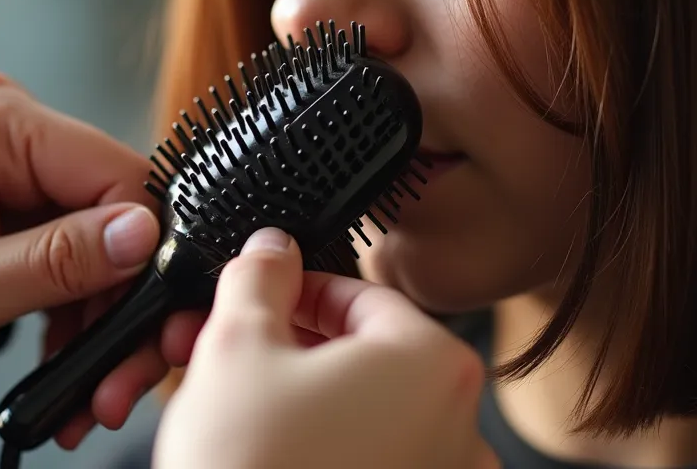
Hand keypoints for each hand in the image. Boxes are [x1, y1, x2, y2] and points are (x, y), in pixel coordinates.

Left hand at [0, 68, 203, 445]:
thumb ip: (57, 261)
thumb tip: (144, 236)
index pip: (116, 174)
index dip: (141, 252)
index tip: (141, 325)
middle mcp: (13, 123)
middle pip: (117, 209)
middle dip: (124, 300)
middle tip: (119, 381)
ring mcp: (15, 156)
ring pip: (104, 236)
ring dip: (103, 315)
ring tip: (90, 391)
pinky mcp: (15, 191)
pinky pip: (74, 243)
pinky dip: (78, 304)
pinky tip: (69, 358)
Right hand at [154, 228, 498, 468]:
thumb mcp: (236, 345)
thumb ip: (259, 278)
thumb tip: (271, 250)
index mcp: (433, 362)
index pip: (362, 297)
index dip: (297, 291)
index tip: (262, 296)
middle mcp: (460, 424)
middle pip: (368, 357)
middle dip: (296, 348)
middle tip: (238, 352)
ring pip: (368, 414)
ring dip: (308, 400)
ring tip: (245, 408)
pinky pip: (376, 462)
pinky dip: (330, 450)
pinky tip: (276, 455)